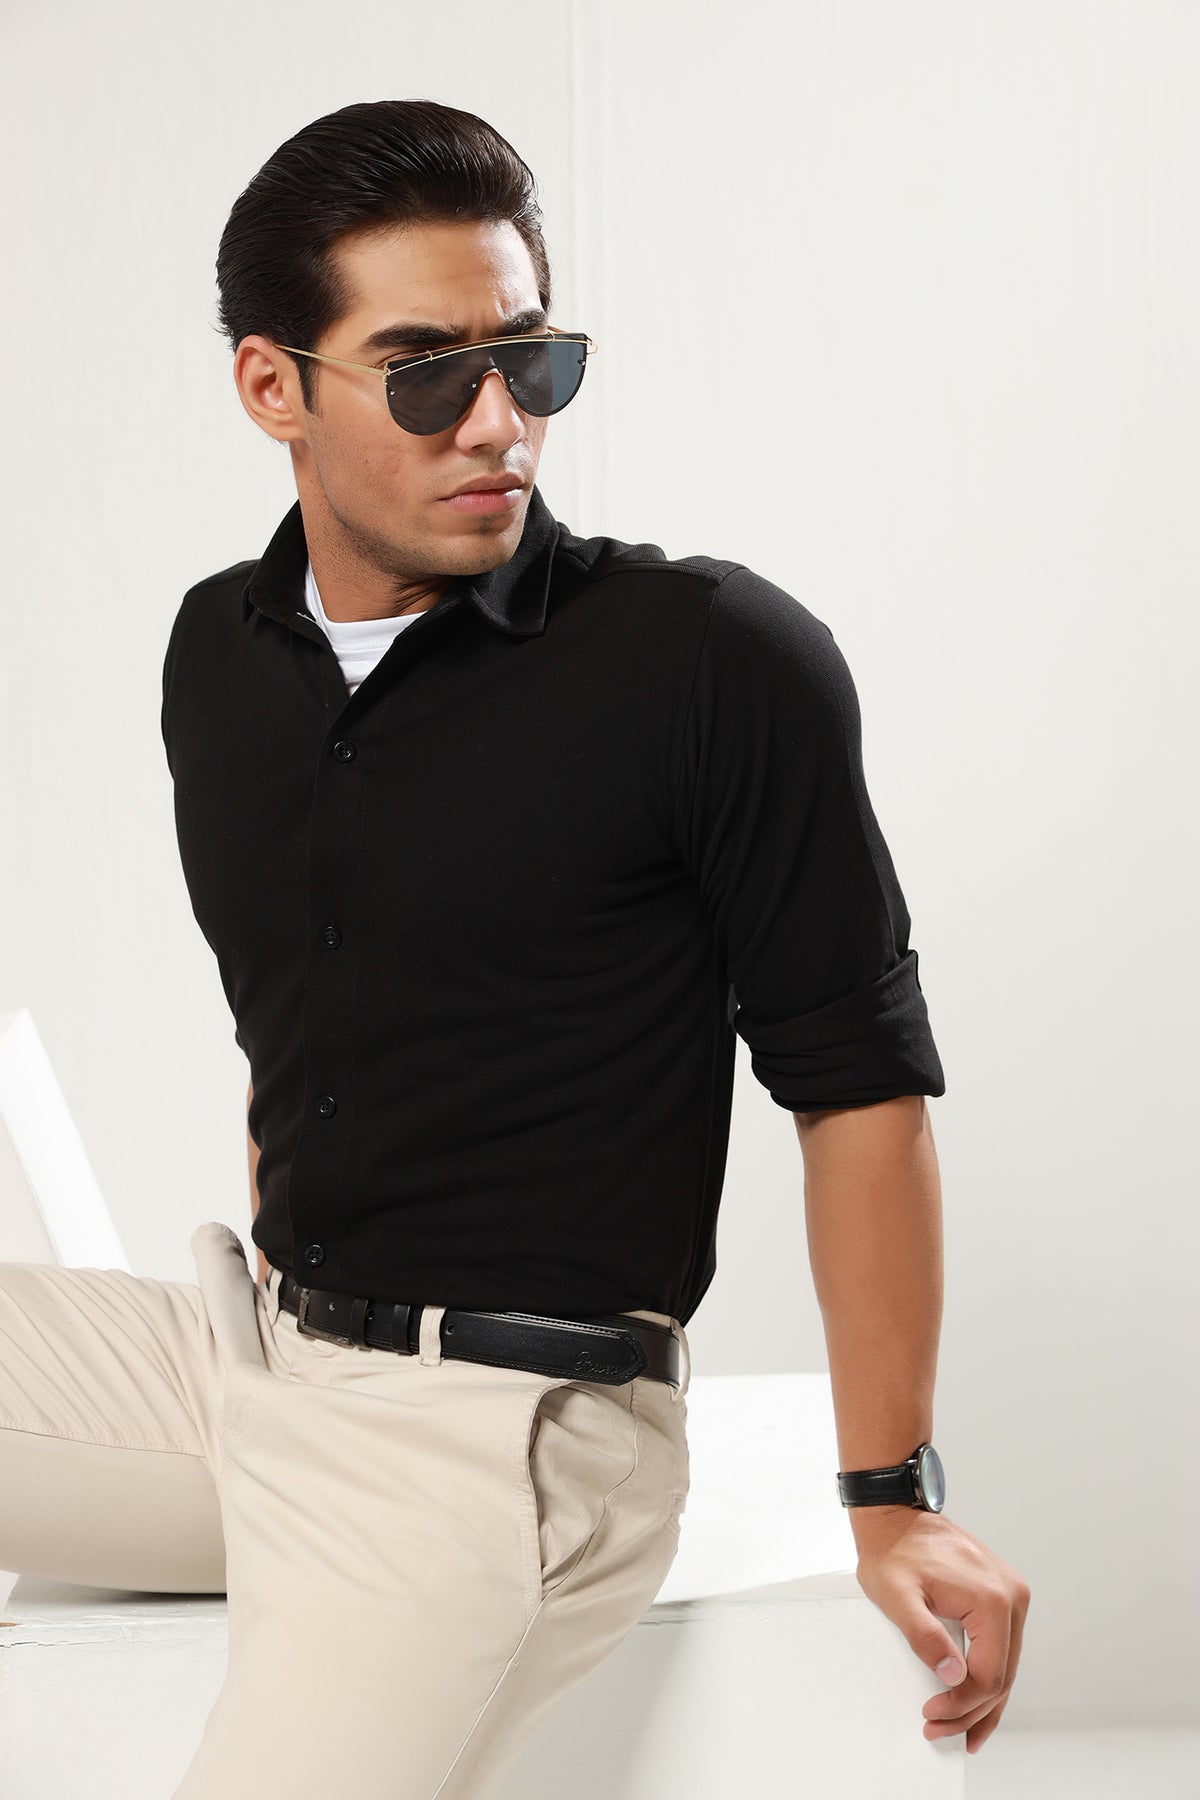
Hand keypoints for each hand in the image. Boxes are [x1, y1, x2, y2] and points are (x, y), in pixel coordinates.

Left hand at [849, 1507, 1030, 1754]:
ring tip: (962, 1731)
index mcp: (992, 1599)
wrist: (897, 1516)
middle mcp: (1012, 1596)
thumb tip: (953, 1676)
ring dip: (984, 1701)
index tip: (931, 1715)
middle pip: (1002, 1676)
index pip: (988, 1674)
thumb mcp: (896, 1596)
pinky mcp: (1002, 1594)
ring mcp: (1011, 1594)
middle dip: (972, 1711)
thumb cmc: (893, 1551)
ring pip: (1007, 1665)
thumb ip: (924, 1636)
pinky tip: (976, 1698)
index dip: (961, 1705)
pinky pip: (1002, 1646)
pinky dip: (990, 1675)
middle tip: (941, 1731)